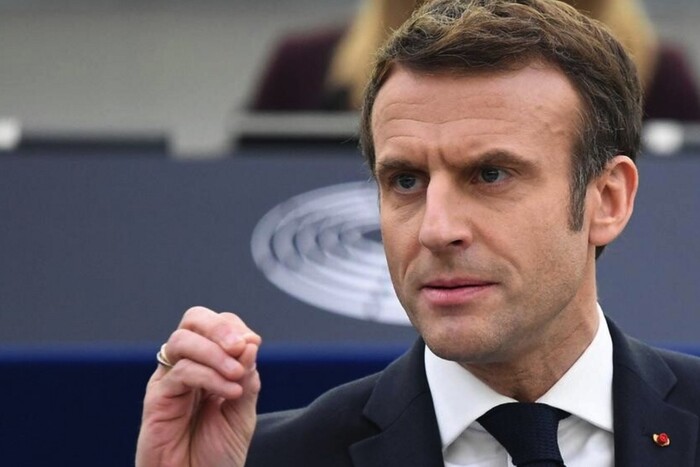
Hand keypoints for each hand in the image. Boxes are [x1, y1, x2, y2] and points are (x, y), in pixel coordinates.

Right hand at [136, 306, 261, 466]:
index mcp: (207, 365)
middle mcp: (185, 366)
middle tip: (241, 346)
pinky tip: (230, 391)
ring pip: (182, 341)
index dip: (235, 327)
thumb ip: (247, 378)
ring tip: (237, 376)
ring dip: (214, 352)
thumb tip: (250, 343)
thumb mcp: (242, 412)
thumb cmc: (216, 455)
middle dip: (220, 327)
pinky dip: (208, 376)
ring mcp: (168, 381)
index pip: (216, 325)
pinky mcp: (156, 399)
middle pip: (193, 321)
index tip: (254, 344)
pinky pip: (180, 373)